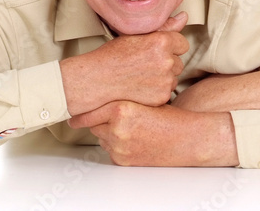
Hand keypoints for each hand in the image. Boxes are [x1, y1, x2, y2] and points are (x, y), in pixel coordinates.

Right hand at [60, 13, 189, 114]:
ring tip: (141, 75)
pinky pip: (167, 92)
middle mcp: (166, 61)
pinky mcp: (161, 97)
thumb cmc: (113, 56)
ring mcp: (165, 80)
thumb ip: (165, 26)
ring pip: (174, 77)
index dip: (170, 47)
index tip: (155, 51)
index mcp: (162, 41)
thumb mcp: (137, 35)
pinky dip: (158, 91)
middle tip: (145, 64)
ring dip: (163, 77)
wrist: (97, 80)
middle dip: (166, 63)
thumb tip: (184, 17)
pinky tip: (141, 86)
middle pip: (179, 61)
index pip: (182, 43)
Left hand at [75, 101, 236, 166]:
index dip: (81, 112)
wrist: (188, 139)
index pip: (90, 111)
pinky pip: (111, 151)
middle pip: (94, 125)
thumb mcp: (146, 100)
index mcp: (122, 109)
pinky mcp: (123, 161)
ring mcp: (119, 147)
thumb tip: (105, 99)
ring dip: (108, 133)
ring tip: (129, 128)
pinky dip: (117, 145)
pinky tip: (134, 139)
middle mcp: (117, 129)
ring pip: (102, 138)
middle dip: (100, 121)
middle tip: (111, 116)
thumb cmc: (171, 118)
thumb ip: (125, 99)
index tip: (72, 113)